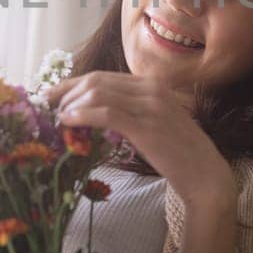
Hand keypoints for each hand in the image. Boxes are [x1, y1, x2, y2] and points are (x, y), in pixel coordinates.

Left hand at [47, 72, 233, 207]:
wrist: (205, 175)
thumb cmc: (178, 154)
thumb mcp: (153, 125)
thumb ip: (129, 114)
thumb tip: (92, 116)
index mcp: (152, 85)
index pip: (103, 77)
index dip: (73, 84)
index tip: (53, 96)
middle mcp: (151, 89)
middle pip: (96, 81)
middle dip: (66, 91)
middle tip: (47, 107)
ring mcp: (150, 105)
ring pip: (98, 94)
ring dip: (71, 104)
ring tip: (57, 119)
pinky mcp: (146, 126)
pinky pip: (106, 113)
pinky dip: (83, 115)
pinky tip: (68, 122)